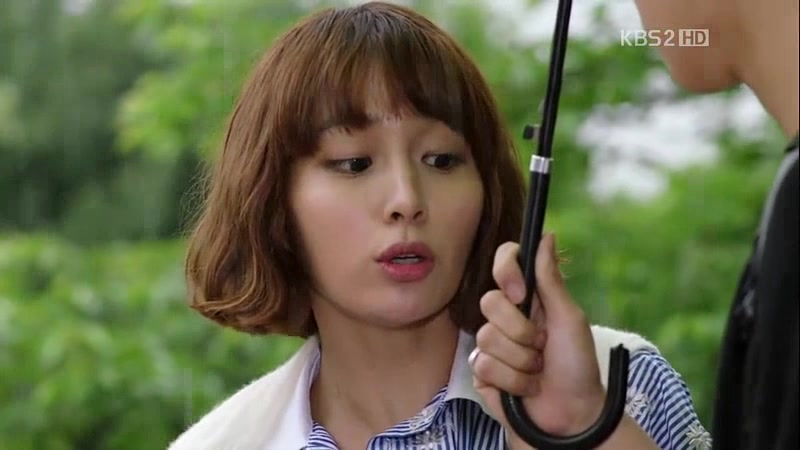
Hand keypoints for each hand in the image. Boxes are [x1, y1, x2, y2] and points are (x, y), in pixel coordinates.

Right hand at [471, 233, 606, 447]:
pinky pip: (482, 365)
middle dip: (522, 330)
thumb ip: (551, 279)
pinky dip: (512, 380)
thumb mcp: (569, 318)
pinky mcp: (482, 371)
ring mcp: (492, 344)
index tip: (521, 292)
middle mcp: (506, 317)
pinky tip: (525, 387)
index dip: (505, 271)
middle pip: (489, 302)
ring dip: (521, 361)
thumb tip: (547, 236)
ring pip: (486, 337)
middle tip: (542, 345)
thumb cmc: (578, 365)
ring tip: (538, 371)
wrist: (572, 414)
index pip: (504, 262)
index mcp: (529, 297)